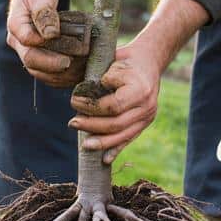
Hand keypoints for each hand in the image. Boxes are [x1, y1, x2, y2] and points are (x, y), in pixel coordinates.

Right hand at [5, 0, 83, 86]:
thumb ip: (44, 13)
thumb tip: (51, 34)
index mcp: (16, 25)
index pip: (27, 41)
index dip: (45, 47)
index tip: (66, 52)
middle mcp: (17, 43)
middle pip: (30, 61)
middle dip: (53, 66)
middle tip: (72, 64)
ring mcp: (26, 52)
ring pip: (38, 72)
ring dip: (58, 75)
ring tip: (78, 71)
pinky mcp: (36, 58)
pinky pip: (45, 74)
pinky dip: (60, 77)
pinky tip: (76, 75)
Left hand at [69, 40, 163, 163]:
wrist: (148, 61)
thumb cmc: (125, 60)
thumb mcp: (113, 63)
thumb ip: (100, 80)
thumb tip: (81, 99)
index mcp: (140, 88)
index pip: (113, 106)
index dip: (91, 107)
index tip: (74, 102)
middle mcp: (147, 106)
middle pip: (116, 124)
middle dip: (92, 126)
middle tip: (72, 123)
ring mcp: (148, 117)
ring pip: (123, 135)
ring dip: (102, 142)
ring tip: (84, 144)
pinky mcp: (145, 123)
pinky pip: (130, 139)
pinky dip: (116, 149)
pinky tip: (104, 160)